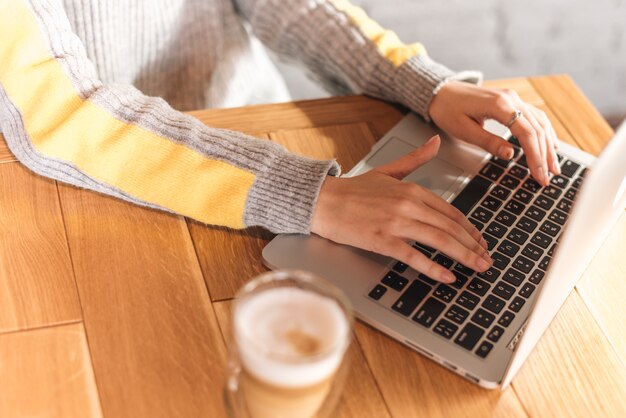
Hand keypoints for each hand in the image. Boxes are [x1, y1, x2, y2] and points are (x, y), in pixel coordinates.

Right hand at [311, 135, 491, 283]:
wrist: (323, 200)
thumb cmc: (352, 189)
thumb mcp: (387, 170)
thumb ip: (415, 159)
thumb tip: (436, 141)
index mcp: (411, 189)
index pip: (450, 212)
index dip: (469, 229)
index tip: (480, 241)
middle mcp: (408, 204)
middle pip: (450, 227)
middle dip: (473, 246)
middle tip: (487, 260)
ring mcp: (395, 223)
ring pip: (439, 240)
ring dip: (463, 256)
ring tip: (477, 267)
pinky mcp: (382, 240)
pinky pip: (414, 256)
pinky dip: (433, 268)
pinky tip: (447, 276)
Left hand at [428, 81, 560, 185]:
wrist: (441, 92)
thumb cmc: (448, 110)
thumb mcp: (464, 130)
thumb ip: (488, 142)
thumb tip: (510, 154)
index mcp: (499, 105)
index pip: (526, 133)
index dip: (535, 155)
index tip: (539, 174)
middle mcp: (511, 98)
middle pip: (537, 129)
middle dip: (545, 155)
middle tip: (548, 177)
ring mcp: (513, 98)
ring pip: (540, 122)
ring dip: (548, 145)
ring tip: (553, 166)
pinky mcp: (512, 101)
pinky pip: (534, 117)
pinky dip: (544, 132)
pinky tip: (550, 145)